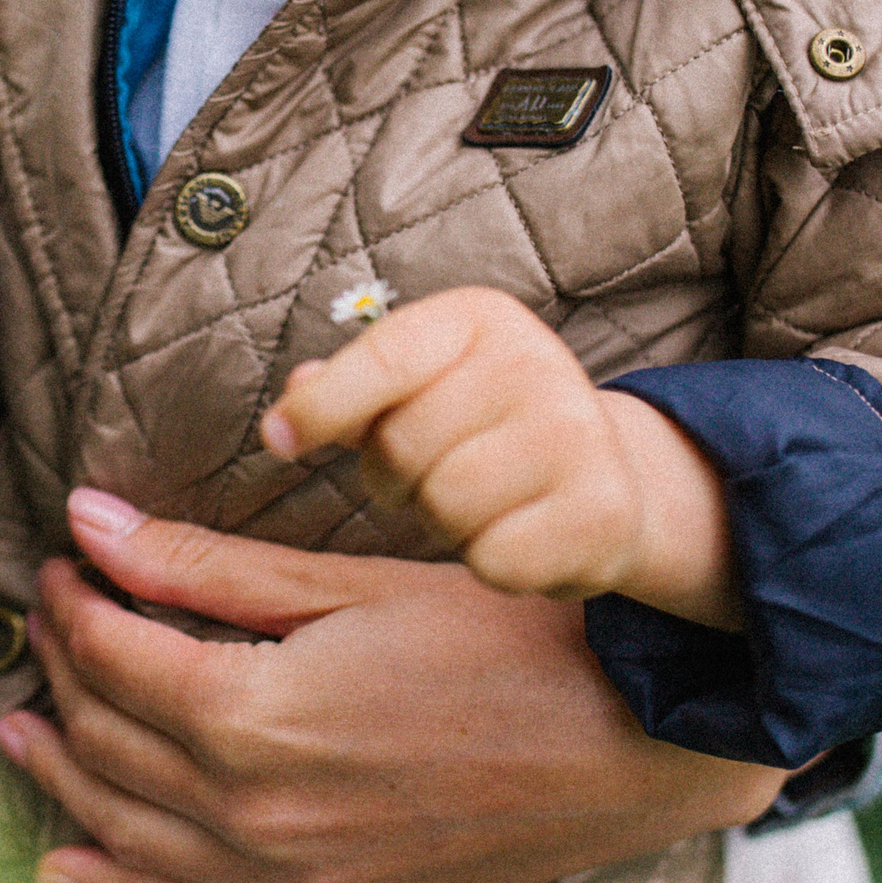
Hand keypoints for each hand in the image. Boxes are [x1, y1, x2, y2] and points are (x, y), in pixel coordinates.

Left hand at [0, 491, 788, 882]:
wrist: (627, 738)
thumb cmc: (499, 636)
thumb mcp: (346, 581)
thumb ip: (203, 565)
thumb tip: (90, 522)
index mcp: (255, 717)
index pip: (116, 658)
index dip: (76, 603)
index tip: (64, 559)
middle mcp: (256, 813)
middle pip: (111, 739)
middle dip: (65, 670)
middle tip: (53, 615)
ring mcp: (289, 874)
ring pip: (129, 830)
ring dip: (64, 775)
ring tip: (19, 726)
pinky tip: (71, 866)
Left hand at [262, 286, 738, 628]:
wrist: (606, 474)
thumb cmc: (484, 426)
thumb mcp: (419, 384)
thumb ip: (350, 389)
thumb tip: (293, 396)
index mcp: (479, 319)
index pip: (383, 358)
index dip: (321, 406)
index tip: (275, 440)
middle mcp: (536, 364)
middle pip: (402, 446)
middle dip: (396, 479)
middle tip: (435, 472)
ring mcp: (577, 436)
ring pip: (446, 506)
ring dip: (444, 522)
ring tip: (480, 500)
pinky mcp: (603, 511)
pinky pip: (495, 560)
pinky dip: (492, 563)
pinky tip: (520, 534)